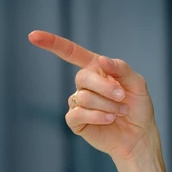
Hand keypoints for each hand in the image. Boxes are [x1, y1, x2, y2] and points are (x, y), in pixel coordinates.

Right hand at [28, 30, 157, 161]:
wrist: (139, 135)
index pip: (72, 53)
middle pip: (82, 77)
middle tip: (122, 96)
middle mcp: (85, 84)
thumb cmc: (138, 107)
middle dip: (105, 87)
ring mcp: (78, 102)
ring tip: (120, 111)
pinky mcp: (75, 121)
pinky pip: (78, 114)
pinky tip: (109, 119)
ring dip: (107, 104)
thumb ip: (121, 69)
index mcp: (96, 69)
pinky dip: (97, 116)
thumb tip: (101, 60)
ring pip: (83, 97)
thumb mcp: (137, 83)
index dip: (53, 43)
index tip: (33, 36)